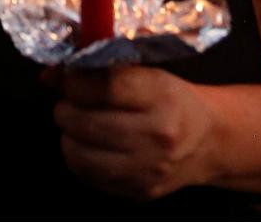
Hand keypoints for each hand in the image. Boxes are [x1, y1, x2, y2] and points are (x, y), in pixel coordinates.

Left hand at [54, 66, 218, 198]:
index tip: (66, 78)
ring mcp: (148, 169)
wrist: (210, 142)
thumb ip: (102, 70)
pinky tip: (90, 146)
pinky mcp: (139, 192)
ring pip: (81, 155)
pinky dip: (80, 159)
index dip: (74, 83)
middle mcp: (157, 136)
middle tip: (69, 102)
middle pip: (86, 123)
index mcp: (162, 97)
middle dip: (65, 109)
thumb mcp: (149, 73)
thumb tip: (50, 75)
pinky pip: (89, 178)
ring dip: (68, 136)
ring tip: (77, 124)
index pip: (105, 89)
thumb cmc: (174, 101)